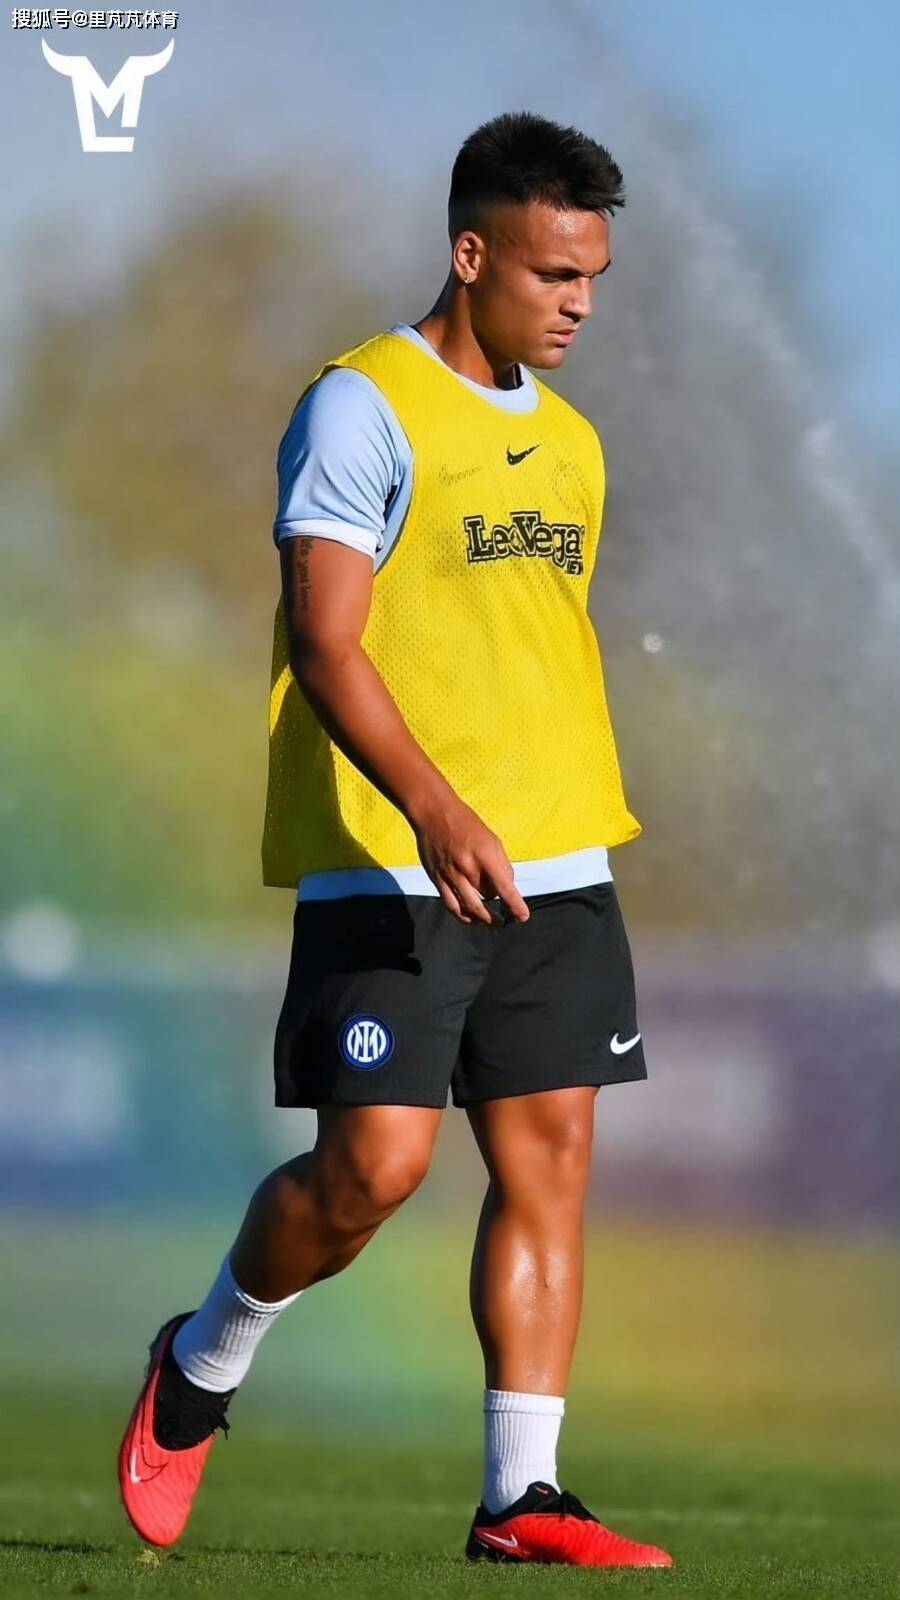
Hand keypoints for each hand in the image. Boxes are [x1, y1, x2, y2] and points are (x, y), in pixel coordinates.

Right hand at [409, 792, 530, 925]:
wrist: (433, 813)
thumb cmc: (465, 823)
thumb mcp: (491, 838)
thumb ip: (500, 863)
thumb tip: (505, 885)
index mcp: (484, 854)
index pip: (504, 887)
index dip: (514, 905)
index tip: (522, 916)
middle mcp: (467, 867)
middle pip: (488, 897)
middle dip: (500, 907)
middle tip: (508, 916)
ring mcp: (450, 875)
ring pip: (470, 907)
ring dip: (484, 918)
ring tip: (494, 922)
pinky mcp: (437, 879)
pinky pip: (452, 905)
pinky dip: (463, 916)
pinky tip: (472, 919)